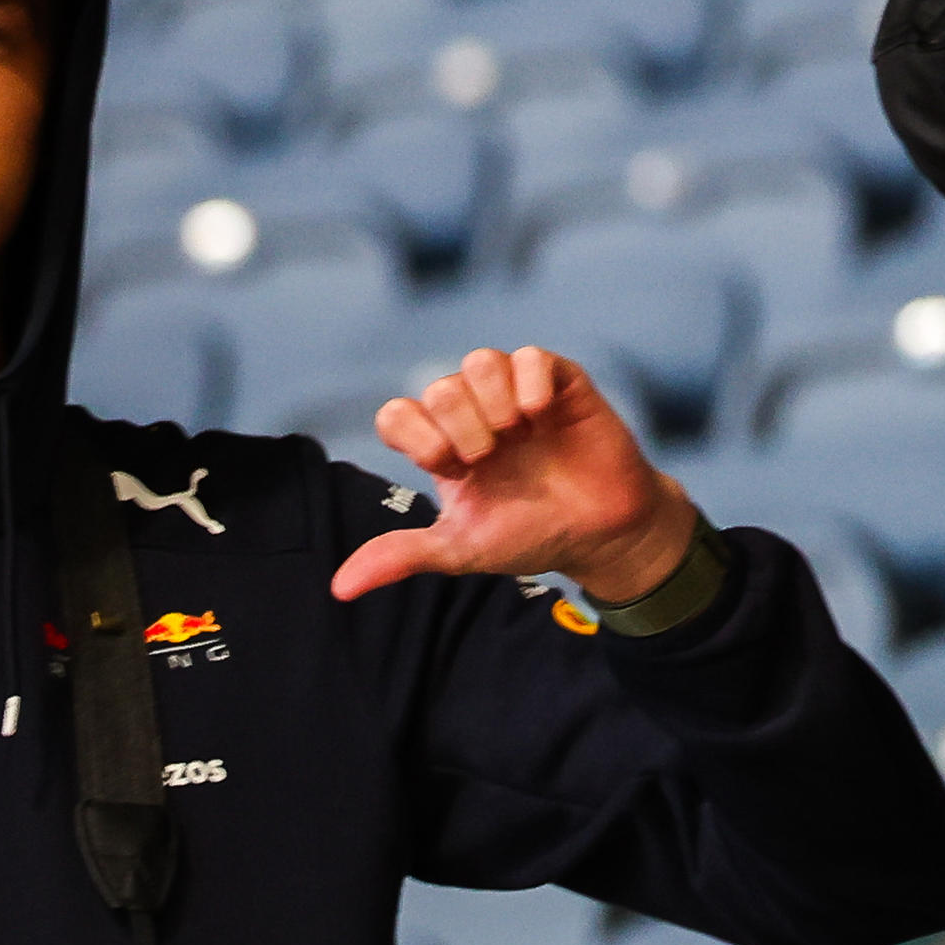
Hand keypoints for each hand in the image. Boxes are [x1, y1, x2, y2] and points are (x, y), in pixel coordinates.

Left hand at [328, 347, 694, 605]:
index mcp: (445, 446)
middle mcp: (477, 414)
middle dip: (459, 423)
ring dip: (490, 399)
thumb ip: (405, 555)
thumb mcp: (464, 549)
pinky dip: (529, 381)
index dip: (415, 435)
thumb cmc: (534, 537)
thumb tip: (340, 587)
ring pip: (481, 361)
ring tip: (516, 433)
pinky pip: (532, 357)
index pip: (399, 415)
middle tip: (488, 457)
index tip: (450, 468)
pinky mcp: (561, 385)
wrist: (604, 535)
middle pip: (439, 387)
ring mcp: (519, 396)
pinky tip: (540, 416)